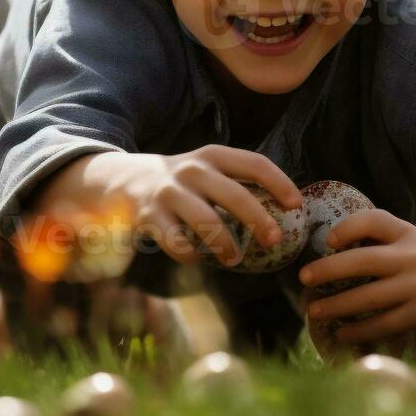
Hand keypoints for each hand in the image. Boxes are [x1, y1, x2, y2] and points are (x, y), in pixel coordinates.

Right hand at [43, 146, 301, 267]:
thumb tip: (284, 211)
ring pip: (207, 221)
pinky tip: (197, 259)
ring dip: (226, 244)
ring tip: (235, 259)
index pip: (254, 164)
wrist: (120, 180)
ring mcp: (169, 193)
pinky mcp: (149, 216)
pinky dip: (191, 255)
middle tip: (274, 240)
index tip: (296, 206)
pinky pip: (176, 242)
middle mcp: (192, 170)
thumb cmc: (179, 182)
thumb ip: (236, 182)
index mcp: (212, 156)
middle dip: (259, 220)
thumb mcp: (205, 170)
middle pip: (235, 195)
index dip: (279, 183)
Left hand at [297, 209, 415, 344]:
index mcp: (404, 233)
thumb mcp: (404, 237)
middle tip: (304, 278)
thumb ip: (373, 236)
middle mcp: (410, 257)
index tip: (329, 241)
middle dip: (331, 269)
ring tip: (313, 312)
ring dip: (338, 306)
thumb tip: (326, 248)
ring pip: (371, 297)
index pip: (375, 221)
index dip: (349, 227)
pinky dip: (360, 330)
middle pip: (366, 261)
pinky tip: (340, 334)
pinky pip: (385, 324)